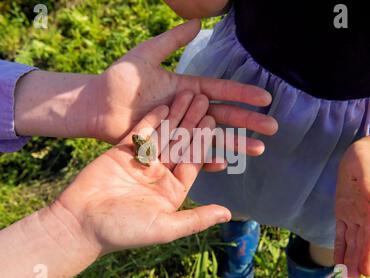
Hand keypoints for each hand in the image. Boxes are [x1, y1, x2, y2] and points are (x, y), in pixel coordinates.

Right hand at [54, 94, 231, 255]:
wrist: (80, 224)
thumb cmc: (123, 231)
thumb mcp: (165, 227)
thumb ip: (197, 219)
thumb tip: (228, 213)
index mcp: (172, 191)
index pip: (192, 162)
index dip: (203, 141)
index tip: (212, 120)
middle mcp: (159, 175)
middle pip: (180, 144)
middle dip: (192, 122)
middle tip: (204, 99)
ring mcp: (141, 162)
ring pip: (163, 134)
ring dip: (176, 115)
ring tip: (188, 93)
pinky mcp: (122, 153)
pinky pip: (141, 133)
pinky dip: (153, 118)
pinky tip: (165, 103)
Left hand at [80, 19, 276, 153]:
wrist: (96, 105)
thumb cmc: (118, 80)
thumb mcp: (146, 55)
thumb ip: (171, 40)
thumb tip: (198, 21)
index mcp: (186, 88)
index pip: (221, 91)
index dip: (243, 94)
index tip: (266, 97)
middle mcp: (186, 110)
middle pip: (223, 116)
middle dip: (248, 122)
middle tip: (273, 128)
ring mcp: (177, 129)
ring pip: (211, 137)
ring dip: (235, 143)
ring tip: (258, 150)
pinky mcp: (166, 145)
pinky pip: (189, 154)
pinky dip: (205, 159)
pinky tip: (223, 164)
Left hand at [334, 138, 369, 277]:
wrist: (366, 152)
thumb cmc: (367, 156)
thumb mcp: (365, 164)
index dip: (369, 252)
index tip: (365, 270)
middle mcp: (366, 215)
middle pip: (362, 243)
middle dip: (357, 263)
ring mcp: (356, 215)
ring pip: (353, 242)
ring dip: (349, 260)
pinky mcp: (345, 212)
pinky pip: (342, 234)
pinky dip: (340, 249)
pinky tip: (337, 263)